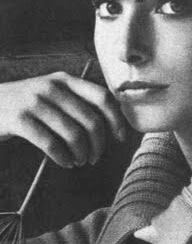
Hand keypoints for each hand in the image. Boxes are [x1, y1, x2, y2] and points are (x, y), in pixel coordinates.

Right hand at [0, 72, 128, 167]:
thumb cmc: (26, 104)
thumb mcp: (51, 93)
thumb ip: (77, 101)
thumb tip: (113, 126)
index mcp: (64, 79)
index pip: (103, 97)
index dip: (117, 120)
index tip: (120, 139)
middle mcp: (51, 87)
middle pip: (91, 121)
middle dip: (98, 145)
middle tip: (94, 158)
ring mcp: (34, 102)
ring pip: (74, 134)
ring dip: (81, 154)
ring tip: (79, 161)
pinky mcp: (19, 119)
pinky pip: (52, 144)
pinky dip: (63, 158)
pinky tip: (65, 163)